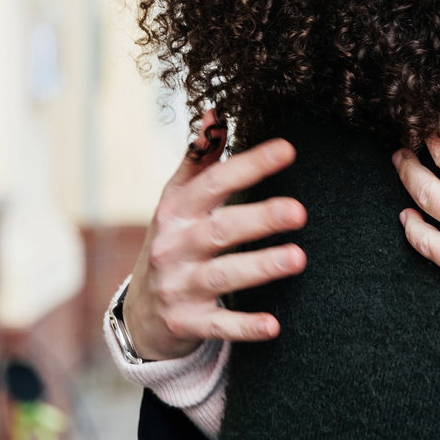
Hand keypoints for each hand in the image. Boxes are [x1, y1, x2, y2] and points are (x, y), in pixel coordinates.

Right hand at [122, 109, 308, 360]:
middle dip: (259, 219)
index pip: (214, 182)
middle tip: (299, 211)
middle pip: (220, 229)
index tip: (287, 150)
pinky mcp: (187, 322)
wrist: (140, 313)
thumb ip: (199, 159)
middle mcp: (175, 246)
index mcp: (176, 210)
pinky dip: (245, 326)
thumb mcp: (177, 201)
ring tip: (298, 258)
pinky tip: (274, 325)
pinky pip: (219, 325)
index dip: (249, 165)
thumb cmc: (173, 242)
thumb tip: (216, 113)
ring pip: (223, 275)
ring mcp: (179, 286)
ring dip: (260, 267)